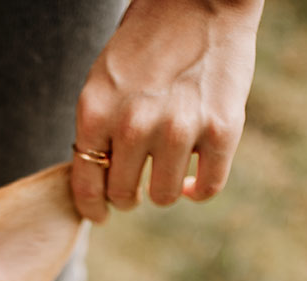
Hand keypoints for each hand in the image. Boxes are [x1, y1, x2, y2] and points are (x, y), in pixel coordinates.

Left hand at [71, 0, 261, 222]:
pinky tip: (190, 179)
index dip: (92, 208)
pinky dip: (196, 190)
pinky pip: (206, 188)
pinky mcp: (221, 130)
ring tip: (165, 169)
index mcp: (96, 112)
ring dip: (162, 190)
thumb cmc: (148, 40)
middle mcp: (133, 125)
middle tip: (135, 184)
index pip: (85, 184)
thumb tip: (97, 183)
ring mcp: (178, 129)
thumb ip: (98, 129)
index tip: (100, 214)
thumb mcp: (104, 81)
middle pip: (123, 195)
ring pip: (162, 196)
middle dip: (127, 195)